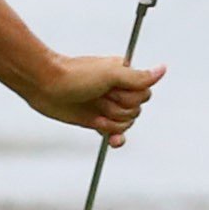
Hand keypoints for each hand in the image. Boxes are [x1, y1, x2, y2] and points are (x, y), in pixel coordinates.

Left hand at [24, 53, 161, 144]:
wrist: (45, 86)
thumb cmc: (76, 75)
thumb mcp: (110, 74)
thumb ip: (138, 77)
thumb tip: (163, 69)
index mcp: (125, 75)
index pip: (145, 94)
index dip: (130, 97)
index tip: (112, 89)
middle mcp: (118, 90)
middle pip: (136, 110)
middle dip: (117, 108)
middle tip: (98, 98)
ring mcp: (107, 105)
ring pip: (126, 123)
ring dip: (110, 121)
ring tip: (93, 111)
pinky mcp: (96, 120)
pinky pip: (116, 134)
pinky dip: (116, 138)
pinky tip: (114, 141)